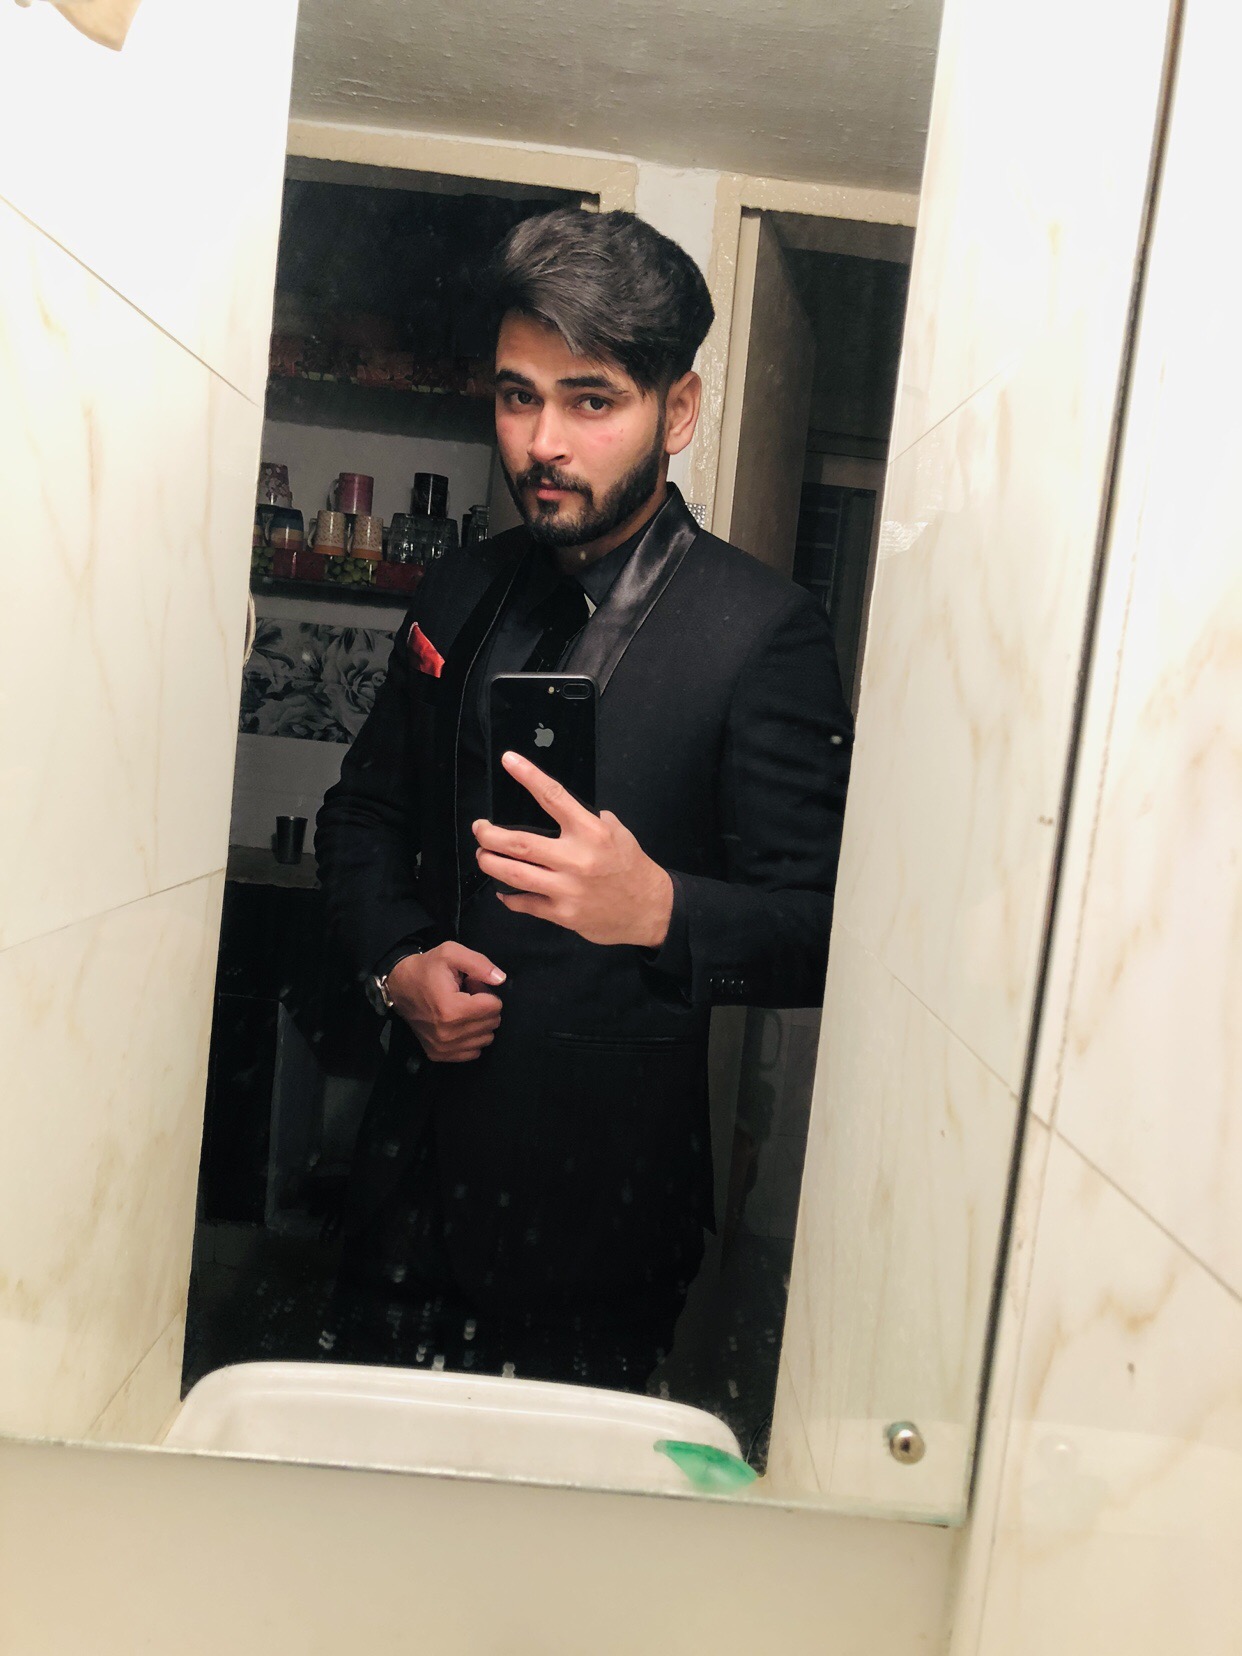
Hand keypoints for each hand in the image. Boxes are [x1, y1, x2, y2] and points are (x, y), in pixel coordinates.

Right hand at [386, 942, 504, 1062]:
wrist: (398, 986)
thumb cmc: (426, 968)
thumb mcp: (451, 953)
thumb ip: (479, 964)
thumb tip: (500, 979)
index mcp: (451, 1009)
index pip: (494, 1007)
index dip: (485, 992)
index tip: (470, 985)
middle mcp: (448, 1034)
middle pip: (491, 1023)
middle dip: (484, 1007)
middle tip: (466, 996)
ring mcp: (443, 1047)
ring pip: (485, 1038)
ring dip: (478, 1022)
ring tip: (461, 1008)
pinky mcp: (439, 1055)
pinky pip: (473, 1052)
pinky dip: (471, 1038)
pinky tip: (458, 1024)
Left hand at [472, 751, 673, 948]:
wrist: (650, 910)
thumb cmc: (632, 868)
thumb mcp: (619, 833)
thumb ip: (591, 819)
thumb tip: (565, 808)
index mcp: (591, 832)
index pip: (554, 796)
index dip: (529, 776)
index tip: (509, 760)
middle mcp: (577, 859)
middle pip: (519, 843)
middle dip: (490, 835)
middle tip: (480, 829)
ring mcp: (567, 889)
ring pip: (515, 874)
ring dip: (491, 863)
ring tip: (483, 855)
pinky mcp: (563, 915)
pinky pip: (526, 904)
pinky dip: (509, 897)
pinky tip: (503, 891)